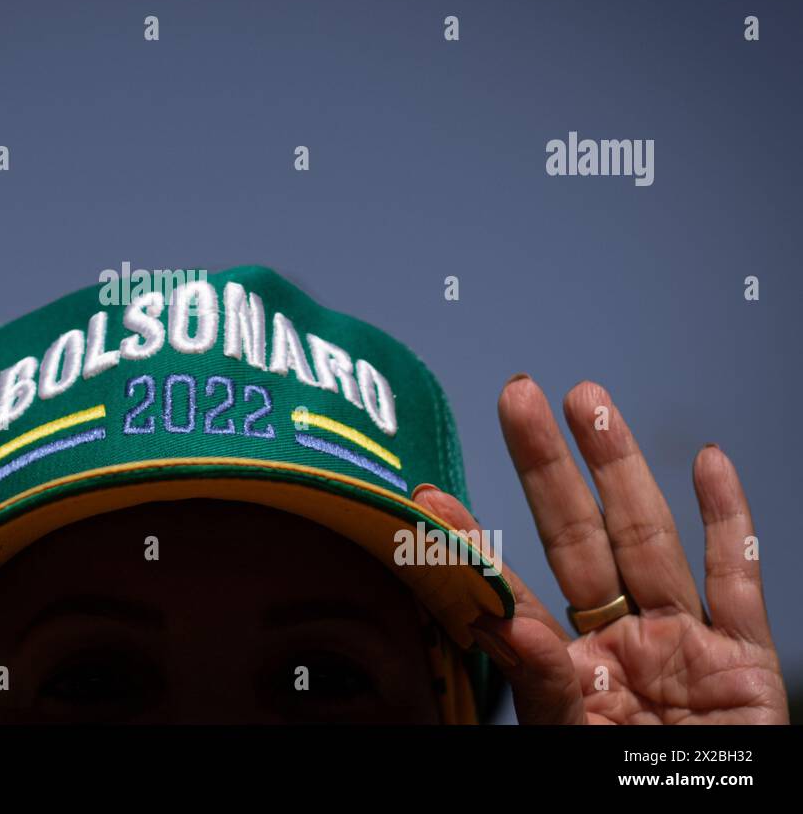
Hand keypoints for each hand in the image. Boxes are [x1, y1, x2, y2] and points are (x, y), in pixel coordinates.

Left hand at [414, 377, 787, 724]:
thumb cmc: (633, 795)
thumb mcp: (574, 741)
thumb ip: (538, 683)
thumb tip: (494, 622)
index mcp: (565, 673)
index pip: (509, 592)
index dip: (471, 541)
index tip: (425, 494)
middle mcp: (618, 646)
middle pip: (578, 538)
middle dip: (548, 466)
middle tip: (516, 396)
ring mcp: (681, 647)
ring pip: (649, 540)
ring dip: (622, 468)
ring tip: (588, 401)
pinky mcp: (745, 664)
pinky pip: (739, 581)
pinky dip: (732, 521)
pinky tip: (709, 462)